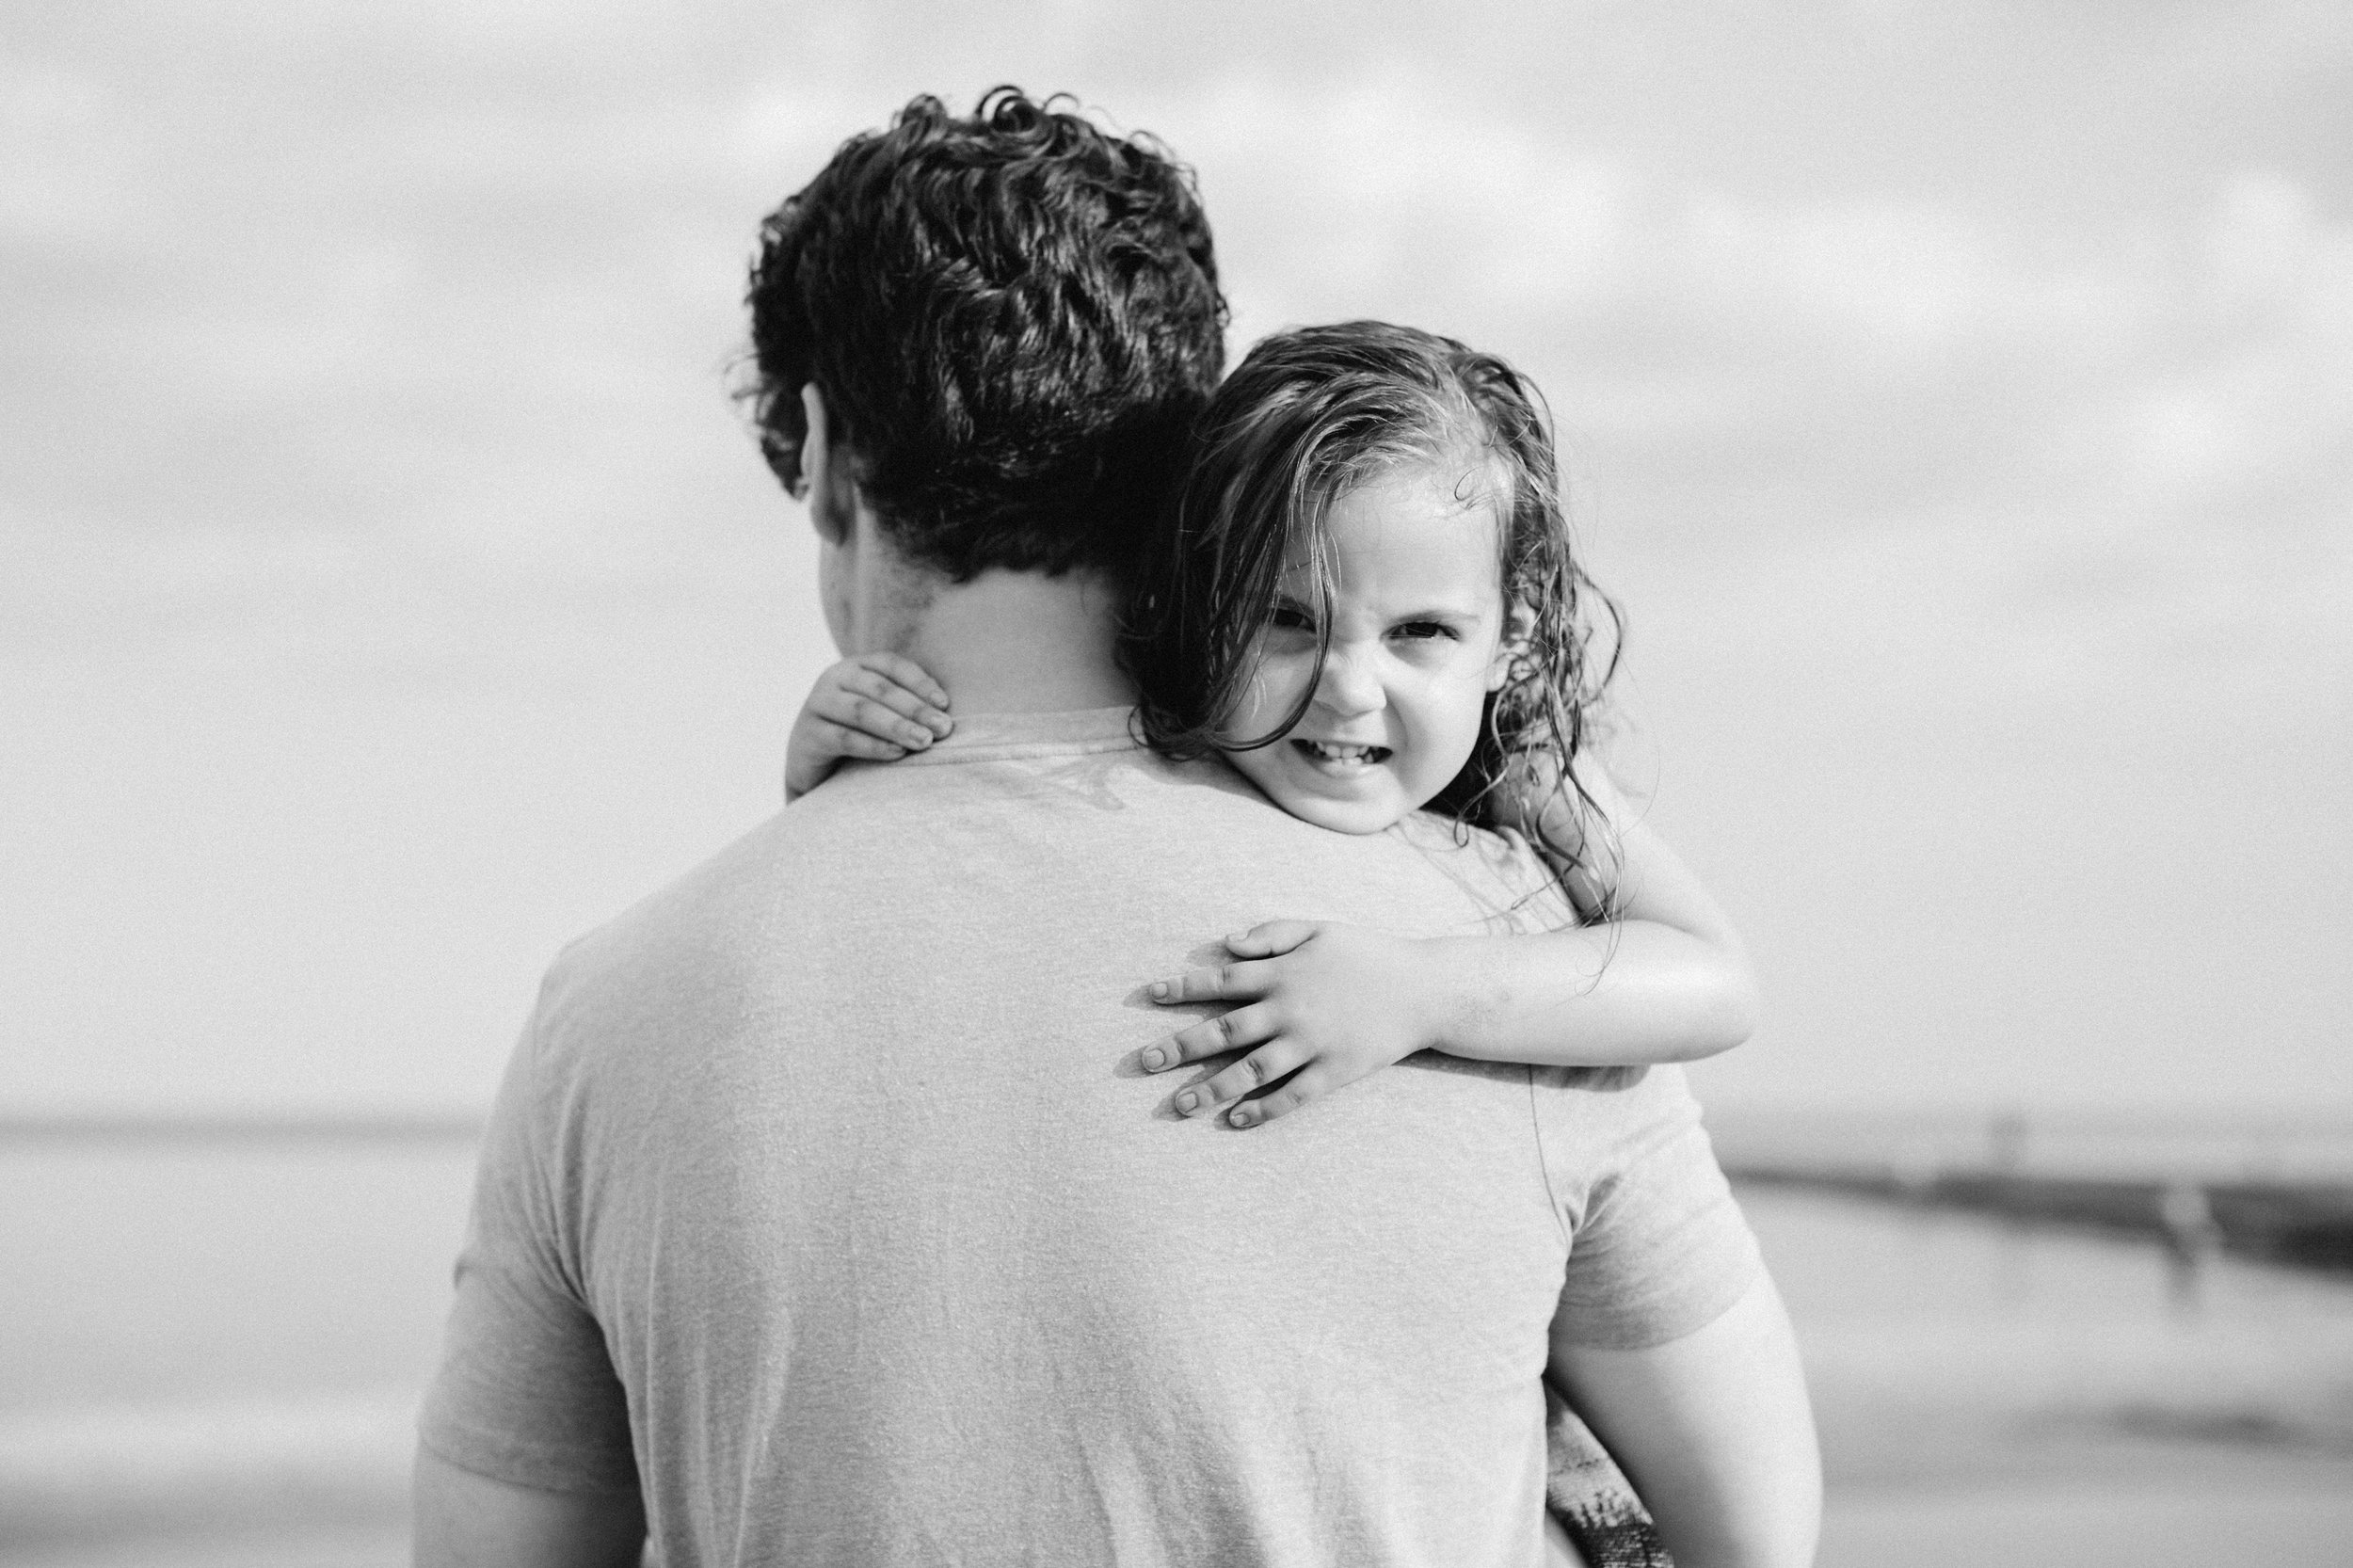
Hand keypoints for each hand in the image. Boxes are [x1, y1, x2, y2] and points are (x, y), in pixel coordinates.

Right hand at [785, 654, 952, 800]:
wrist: (812, 764)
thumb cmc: (858, 733)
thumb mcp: (881, 712)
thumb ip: (906, 703)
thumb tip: (943, 709)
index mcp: (856, 666)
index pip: (891, 665)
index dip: (919, 682)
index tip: (944, 704)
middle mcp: (834, 677)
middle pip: (879, 689)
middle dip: (915, 708)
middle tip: (943, 728)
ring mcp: (818, 704)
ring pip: (862, 711)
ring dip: (897, 726)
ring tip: (924, 741)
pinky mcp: (808, 734)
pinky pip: (844, 738)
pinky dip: (873, 745)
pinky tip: (897, 753)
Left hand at [1141, 921, 1438, 1128]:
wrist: (1426, 988)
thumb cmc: (1368, 955)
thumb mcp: (1319, 929)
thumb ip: (1271, 935)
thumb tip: (1225, 944)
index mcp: (1283, 973)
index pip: (1220, 982)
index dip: (1182, 988)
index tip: (1149, 996)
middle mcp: (1291, 1009)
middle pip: (1224, 1030)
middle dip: (1181, 1047)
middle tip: (1143, 1063)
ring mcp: (1313, 1044)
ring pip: (1251, 1070)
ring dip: (1211, 1089)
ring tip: (1177, 1106)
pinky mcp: (1336, 1071)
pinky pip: (1293, 1096)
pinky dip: (1263, 1109)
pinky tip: (1234, 1121)